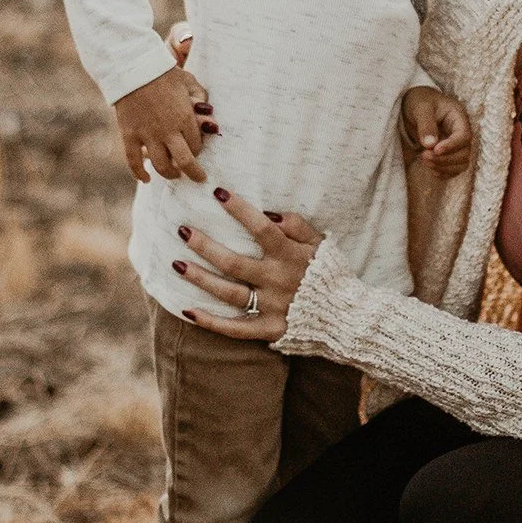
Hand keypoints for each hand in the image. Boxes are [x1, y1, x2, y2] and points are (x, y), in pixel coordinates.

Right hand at [113, 66, 216, 183]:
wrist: (133, 67)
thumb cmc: (163, 72)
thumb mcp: (189, 81)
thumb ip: (200, 97)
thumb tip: (207, 113)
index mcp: (185, 117)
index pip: (197, 145)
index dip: (198, 150)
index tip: (196, 150)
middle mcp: (168, 130)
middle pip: (185, 162)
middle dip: (194, 173)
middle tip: (198, 178)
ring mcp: (148, 135)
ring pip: (162, 166)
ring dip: (170, 174)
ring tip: (174, 174)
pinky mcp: (129, 135)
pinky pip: (134, 162)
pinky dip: (139, 174)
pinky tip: (146, 179)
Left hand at [171, 187, 321, 341]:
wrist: (345, 316)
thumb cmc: (329, 273)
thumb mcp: (321, 244)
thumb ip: (298, 226)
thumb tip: (270, 213)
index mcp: (290, 256)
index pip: (262, 228)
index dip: (240, 210)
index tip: (218, 193)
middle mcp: (278, 281)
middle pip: (234, 262)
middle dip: (206, 246)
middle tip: (182, 231)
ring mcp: (271, 307)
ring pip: (229, 292)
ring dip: (201, 278)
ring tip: (176, 263)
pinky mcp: (268, 329)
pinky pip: (235, 328)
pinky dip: (211, 322)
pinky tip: (187, 311)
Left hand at [401, 87, 472, 177]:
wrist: (415, 105)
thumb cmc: (420, 101)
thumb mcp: (421, 108)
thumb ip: (426, 124)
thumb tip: (430, 145)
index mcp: (458, 117)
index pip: (464, 136)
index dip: (452, 146)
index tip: (435, 150)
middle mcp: (461, 132)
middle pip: (465, 153)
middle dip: (445, 159)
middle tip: (424, 156)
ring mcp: (457, 144)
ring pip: (461, 163)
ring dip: (444, 167)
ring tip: (424, 161)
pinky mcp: (450, 154)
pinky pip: (454, 169)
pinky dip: (444, 173)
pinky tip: (430, 169)